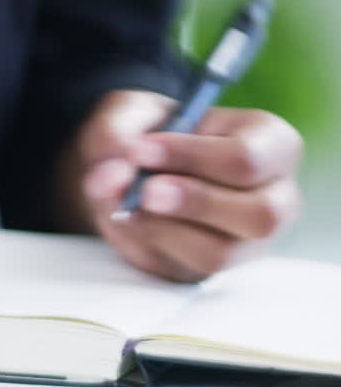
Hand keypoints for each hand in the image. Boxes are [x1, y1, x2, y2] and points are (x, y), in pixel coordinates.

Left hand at [64, 90, 303, 281]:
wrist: (131, 172)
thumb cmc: (149, 135)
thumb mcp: (128, 116)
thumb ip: (116, 137)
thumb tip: (112, 176)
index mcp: (271, 142)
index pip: (247, 158)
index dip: (191, 156)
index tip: (140, 150)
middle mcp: (274, 196)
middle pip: (259, 215)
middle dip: (195, 203)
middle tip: (143, 191)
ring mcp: (249, 240)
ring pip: (218, 253)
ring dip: (162, 229)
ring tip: (125, 204)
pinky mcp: (213, 268)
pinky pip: (184, 270)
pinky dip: (149, 245)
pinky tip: (130, 221)